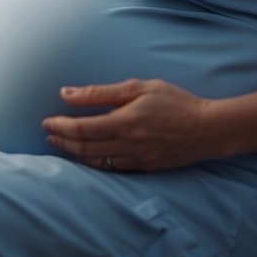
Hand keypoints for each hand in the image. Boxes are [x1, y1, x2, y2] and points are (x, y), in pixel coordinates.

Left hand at [41, 79, 215, 172]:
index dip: (61, 127)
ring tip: (60, 145)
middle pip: (85, 148)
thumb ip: (100, 93)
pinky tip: (86, 157)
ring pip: (96, 162)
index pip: (83, 129)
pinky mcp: (146, 168)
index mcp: (126, 122)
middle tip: (48, 134)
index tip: (47, 122)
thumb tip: (67, 93)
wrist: (209, 129)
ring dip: (75, 154)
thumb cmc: (175, 102)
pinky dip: (95, 163)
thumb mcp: (139, 87)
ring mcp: (138, 160)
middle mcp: (129, 145)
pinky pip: (113, 169)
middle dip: (62, 141)